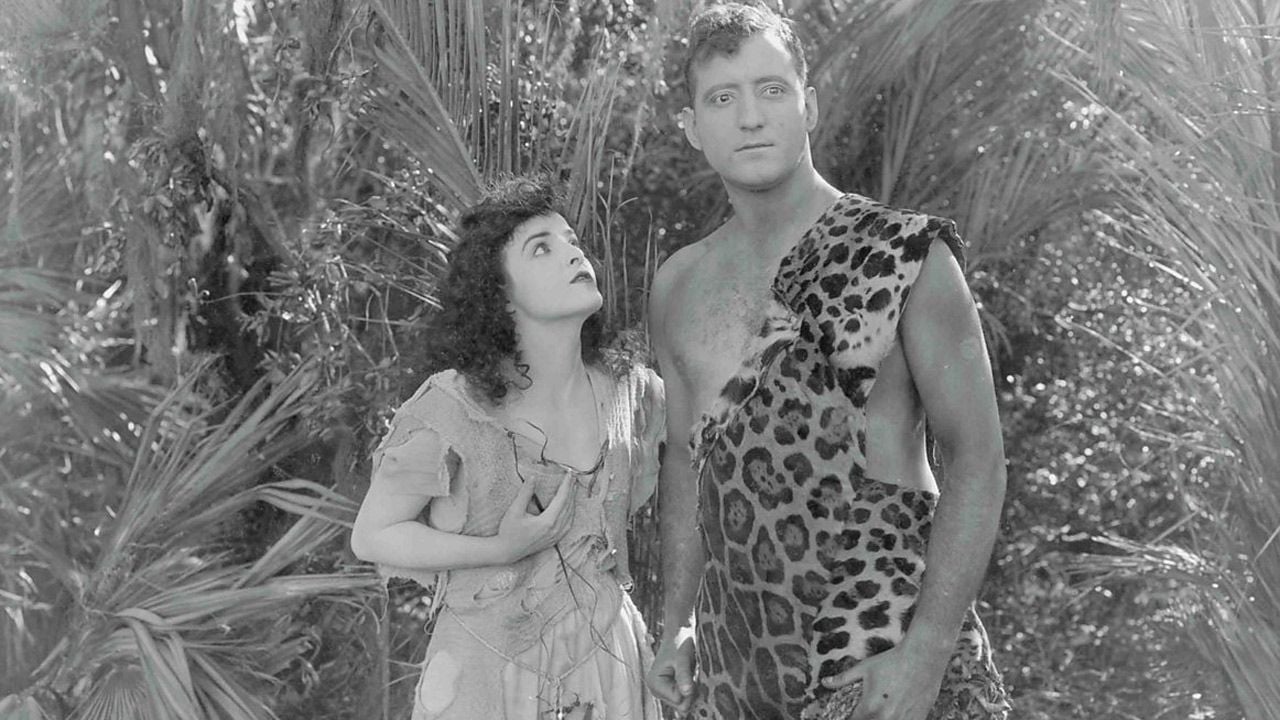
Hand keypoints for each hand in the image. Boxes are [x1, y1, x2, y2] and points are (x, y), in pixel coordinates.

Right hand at [495, 475, 575, 561]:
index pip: (562, 499)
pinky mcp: (555, 540)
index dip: (566, 485)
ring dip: (572, 501)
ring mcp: (556, 536)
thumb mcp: (515, 510)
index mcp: (547, 522)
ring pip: (570, 515)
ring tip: (572, 489)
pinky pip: (568, 524)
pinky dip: (571, 513)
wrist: (506, 551)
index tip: (569, 474)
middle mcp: (555, 530)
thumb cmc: (509, 532)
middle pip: (568, 506)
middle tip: (572, 477)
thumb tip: (533, 477)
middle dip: (571, 490)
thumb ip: (525, 493)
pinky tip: (569, 507)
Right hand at [646, 634, 695, 713]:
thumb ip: (684, 676)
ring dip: (692, 688)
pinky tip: (690, 675)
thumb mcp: (683, 658)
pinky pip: (687, 696)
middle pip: (681, 704)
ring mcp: (664, 690)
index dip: (689, 689)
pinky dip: (692, 687)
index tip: (691, 673)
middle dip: (691, 690)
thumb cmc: (679, 642)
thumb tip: (686, 693)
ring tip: (690, 672)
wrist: (680, 631)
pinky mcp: (672, 688)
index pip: (678, 700)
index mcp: (655, 684)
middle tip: (691, 672)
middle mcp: (657, 690)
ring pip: (686, 701)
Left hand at [821, 645, 946, 719]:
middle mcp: (886, 718)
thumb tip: (826, 682)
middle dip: (865, 719)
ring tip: (882, 710)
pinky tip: (896, 712)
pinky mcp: (918, 719)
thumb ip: (843, 679)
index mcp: (870, 708)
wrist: (923, 657)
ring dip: (881, 719)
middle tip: (867, 711)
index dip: (850, 719)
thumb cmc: (892, 661)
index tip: (850, 715)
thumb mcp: (864, 668)